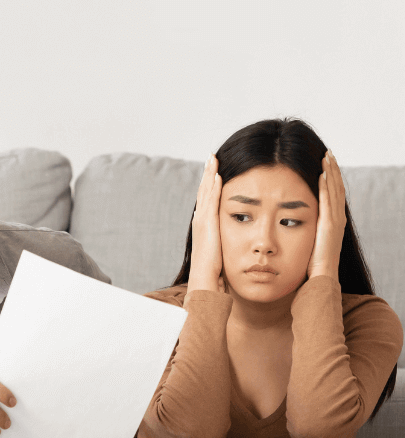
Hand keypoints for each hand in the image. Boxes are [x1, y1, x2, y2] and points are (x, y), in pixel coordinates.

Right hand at [188, 155, 224, 292]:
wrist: (205, 280)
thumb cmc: (214, 272)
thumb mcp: (220, 252)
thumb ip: (225, 242)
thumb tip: (236, 240)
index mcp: (204, 226)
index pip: (207, 200)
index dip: (209, 185)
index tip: (214, 171)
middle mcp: (200, 220)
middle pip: (203, 192)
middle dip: (207, 174)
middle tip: (211, 157)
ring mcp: (202, 221)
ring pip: (205, 192)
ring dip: (209, 174)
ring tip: (213, 159)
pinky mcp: (207, 223)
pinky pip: (211, 200)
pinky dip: (213, 187)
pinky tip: (218, 175)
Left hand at [308, 150, 345, 281]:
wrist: (319, 281)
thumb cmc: (308, 266)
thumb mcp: (305, 243)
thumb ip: (300, 230)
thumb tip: (286, 224)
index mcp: (330, 223)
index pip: (330, 195)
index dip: (328, 178)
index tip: (322, 163)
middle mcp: (335, 220)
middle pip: (335, 188)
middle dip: (331, 170)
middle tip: (326, 153)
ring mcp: (334, 223)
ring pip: (334, 192)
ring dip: (330, 173)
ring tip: (325, 156)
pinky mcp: (329, 227)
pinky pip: (328, 203)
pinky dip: (326, 188)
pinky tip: (322, 175)